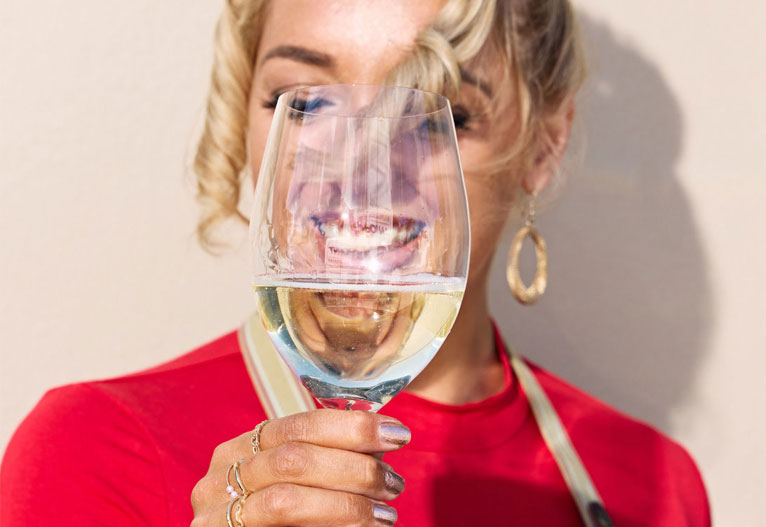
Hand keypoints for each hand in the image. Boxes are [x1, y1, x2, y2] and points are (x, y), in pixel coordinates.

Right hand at [191, 409, 410, 525]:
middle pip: (295, 457)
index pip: (300, 424)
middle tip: (393, 482)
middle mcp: (221, 475)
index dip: (352, 427)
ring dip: (347, 503)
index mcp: (242, 449)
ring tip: (385, 514)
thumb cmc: (277, 522)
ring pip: (287, 498)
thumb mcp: (294, 484)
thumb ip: (324, 463)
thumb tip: (379, 446)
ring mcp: (214, 512)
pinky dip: (329, 523)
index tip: (396, 433)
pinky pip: (282, 526)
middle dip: (355, 467)